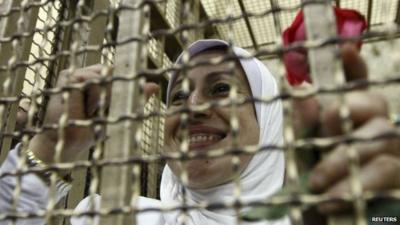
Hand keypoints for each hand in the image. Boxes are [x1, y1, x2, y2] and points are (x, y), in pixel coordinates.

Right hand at [28, 64, 159, 163]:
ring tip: (91, 112)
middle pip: (111, 71)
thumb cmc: (89, 129)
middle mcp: (87, 73)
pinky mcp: (67, 77)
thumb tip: (155, 85)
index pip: (117, 71)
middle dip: (113, 90)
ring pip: (103, 75)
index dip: (124, 79)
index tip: (128, 91)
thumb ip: (134, 97)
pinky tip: (85, 108)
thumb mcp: (117, 112)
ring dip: (102, 97)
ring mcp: (76, 74)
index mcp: (98, 79)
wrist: (68, 143)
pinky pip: (90, 80)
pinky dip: (92, 97)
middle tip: (102, 110)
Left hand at [293, 44, 399, 214]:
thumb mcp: (303, 152)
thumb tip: (300, 89)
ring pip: (377, 138)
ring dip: (340, 162)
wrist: (322, 215)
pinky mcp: (399, 175)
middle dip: (341, 117)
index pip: (356, 84)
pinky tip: (330, 201)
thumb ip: (304, 123)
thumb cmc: (314, 179)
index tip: (343, 48)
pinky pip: (383, 171)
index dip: (353, 65)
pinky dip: (354, 186)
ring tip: (316, 185)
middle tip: (318, 139)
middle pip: (372, 102)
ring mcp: (391, 148)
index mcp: (349, 116)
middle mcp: (375, 125)